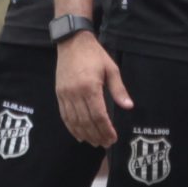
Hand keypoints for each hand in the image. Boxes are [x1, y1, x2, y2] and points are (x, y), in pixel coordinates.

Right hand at [55, 31, 129, 147]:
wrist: (72, 42)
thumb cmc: (95, 55)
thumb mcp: (111, 69)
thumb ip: (119, 89)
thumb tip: (128, 106)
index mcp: (91, 87)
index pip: (99, 115)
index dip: (106, 129)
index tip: (113, 138)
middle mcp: (76, 93)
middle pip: (87, 121)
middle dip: (97, 135)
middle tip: (105, 144)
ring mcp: (65, 94)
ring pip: (74, 121)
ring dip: (85, 134)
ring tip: (94, 142)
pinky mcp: (59, 93)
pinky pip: (64, 115)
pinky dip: (71, 127)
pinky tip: (79, 135)